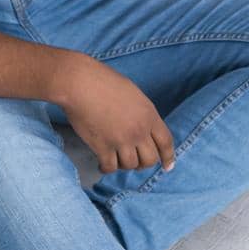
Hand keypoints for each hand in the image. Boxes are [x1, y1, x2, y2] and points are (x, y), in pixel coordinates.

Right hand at [55, 52, 175, 175]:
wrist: (80, 82)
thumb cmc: (103, 81)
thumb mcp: (132, 93)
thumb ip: (141, 112)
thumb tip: (143, 128)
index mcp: (149, 114)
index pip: (166, 142)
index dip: (168, 157)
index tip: (167, 167)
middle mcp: (139, 130)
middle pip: (150, 159)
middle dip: (143, 163)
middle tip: (134, 160)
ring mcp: (121, 140)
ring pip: (131, 165)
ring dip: (124, 165)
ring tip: (115, 158)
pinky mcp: (103, 147)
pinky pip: (110, 167)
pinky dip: (106, 168)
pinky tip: (102, 165)